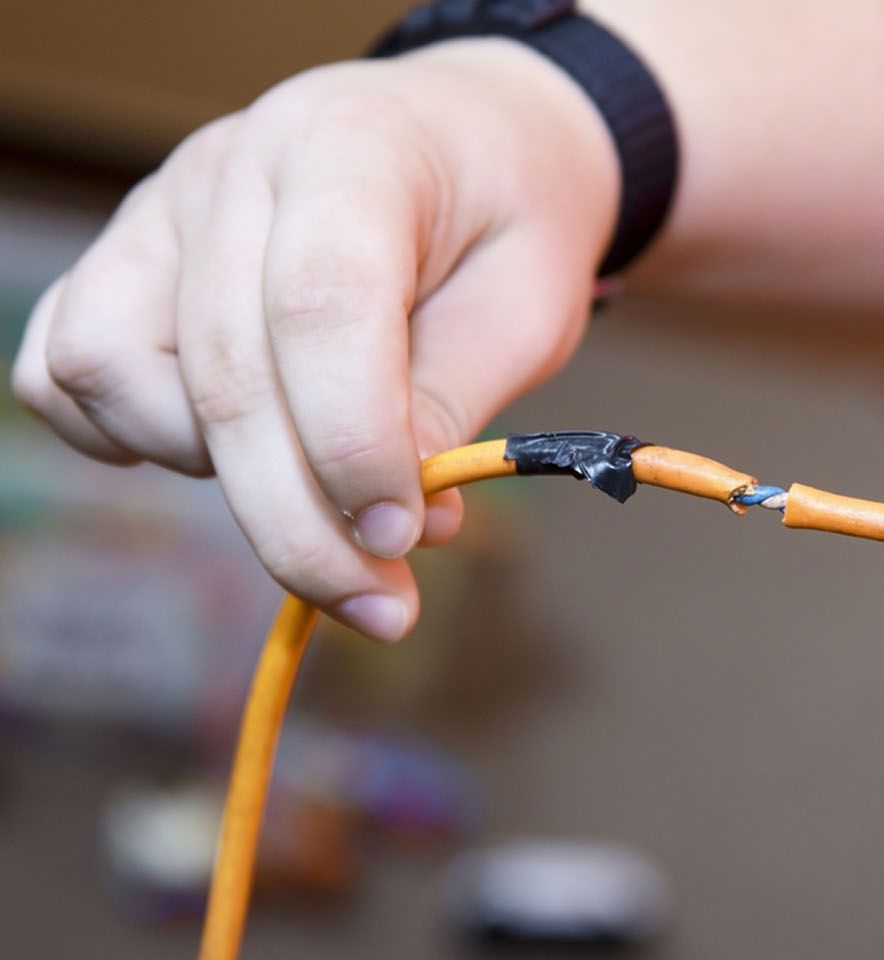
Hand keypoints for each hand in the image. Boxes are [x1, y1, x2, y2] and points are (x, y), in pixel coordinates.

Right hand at [10, 40, 619, 639]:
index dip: (352, 444)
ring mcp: (160, 210)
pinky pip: (65, 371)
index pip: (322, 306)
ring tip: (312, 476)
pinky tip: (229, 451)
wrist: (469, 143)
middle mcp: (234, 167)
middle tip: (380, 605)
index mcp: (352, 149)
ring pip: (113, 372)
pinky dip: (131, 437)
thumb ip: (452, 400)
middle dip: (299, 522)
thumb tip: (385, 527)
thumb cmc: (508, 221)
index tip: (398, 541)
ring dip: (214, 469)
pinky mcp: (123, 260)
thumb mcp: (529, 305)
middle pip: (224, 372)